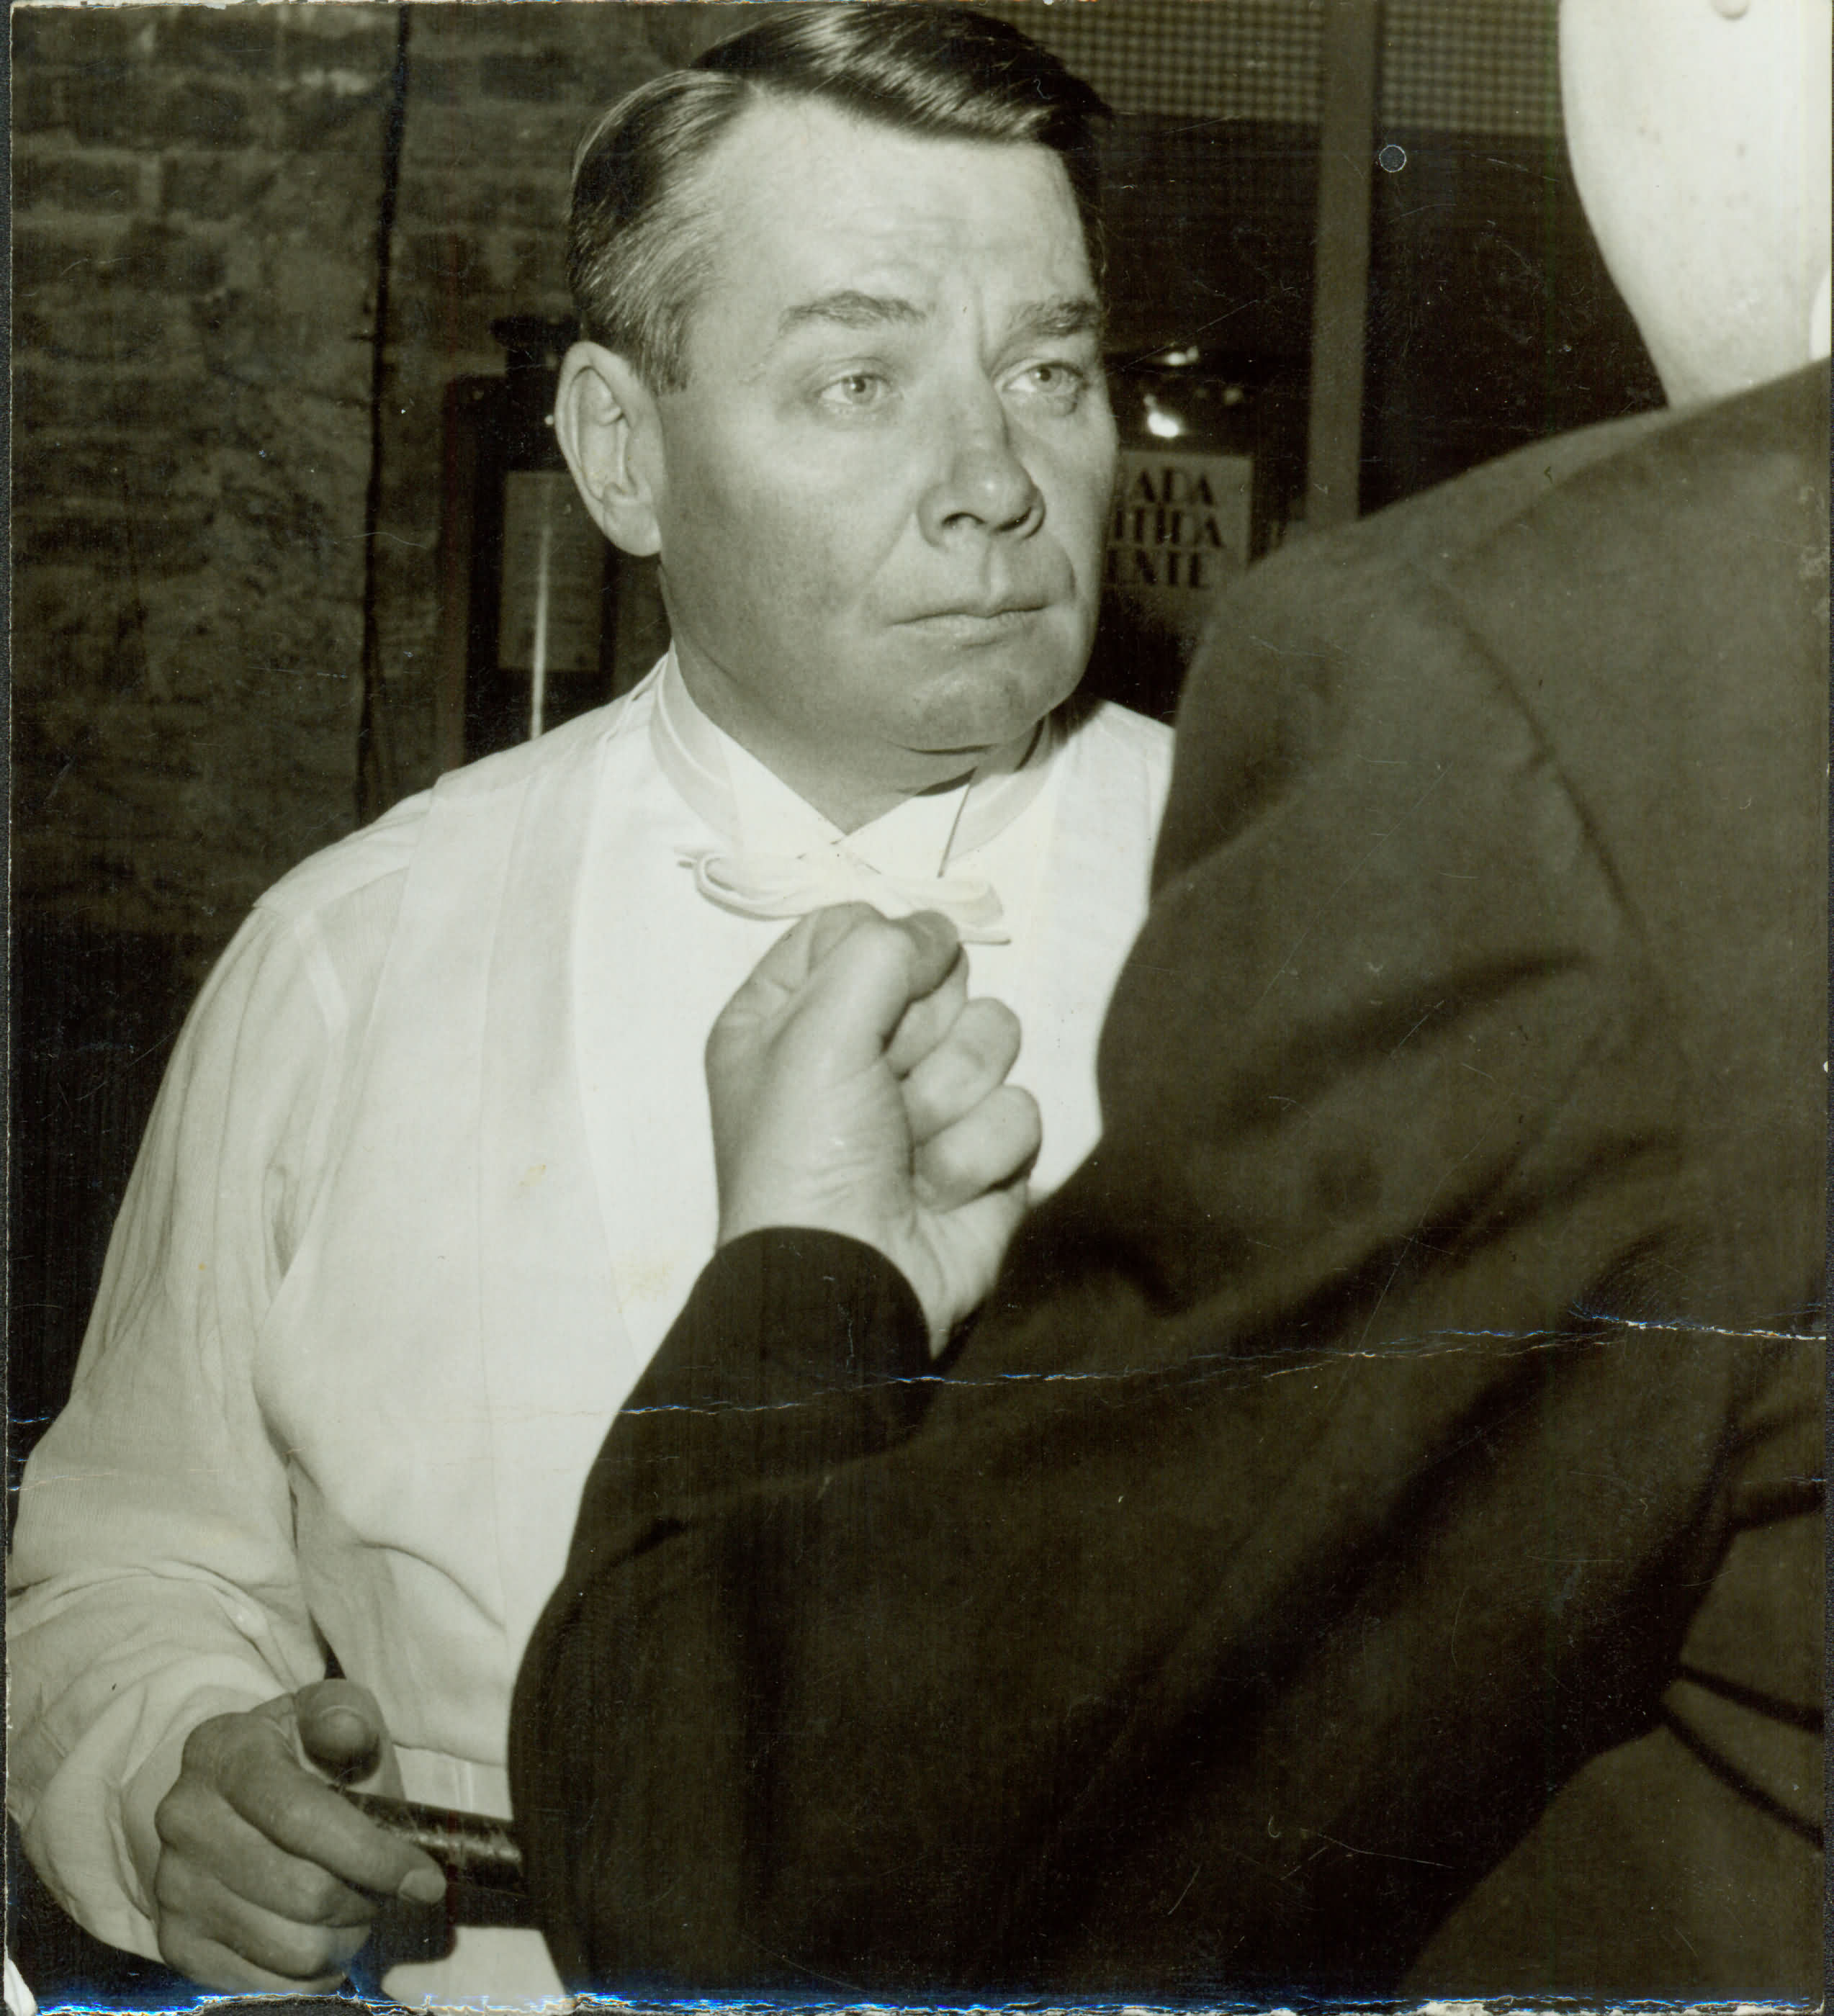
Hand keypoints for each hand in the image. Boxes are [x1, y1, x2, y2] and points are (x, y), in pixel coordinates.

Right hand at [152, 1679, 444, 1992]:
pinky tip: (318, 1935)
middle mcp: (184, 1818)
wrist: (237, 1802)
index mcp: (222, 1750)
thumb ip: (344, 1715)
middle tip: (380, 1886)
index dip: (370, 1853)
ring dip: (344, 1937)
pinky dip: (311, 1972)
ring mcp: (173, 1886)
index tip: (423, 1878)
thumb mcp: (330, 1715)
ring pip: (292, 1947)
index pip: (300, 1816)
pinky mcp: (176, 1945)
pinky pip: (266, 1985)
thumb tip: (348, 1733)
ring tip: (351, 1907)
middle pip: (303, 1891)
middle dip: (364, 1897)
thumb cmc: (306, 1757)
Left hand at [706, 904, 1040, 1351]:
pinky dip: (979, 1152)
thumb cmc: (808, 1159)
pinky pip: (1019, 1107)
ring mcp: (924, 1101)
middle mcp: (854, 1051)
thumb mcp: (815, 1030)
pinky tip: (936, 1191)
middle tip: (881, 1086)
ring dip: (951, 1097)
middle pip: (937, 977)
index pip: (854, 927)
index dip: (878, 950)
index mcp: (787, 1016)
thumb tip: (939, 931)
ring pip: (993, 1036)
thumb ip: (882, 950)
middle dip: (919, 1034)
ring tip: (907, 1148)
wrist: (852, 1283)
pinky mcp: (982, 1150)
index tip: (867, 993)